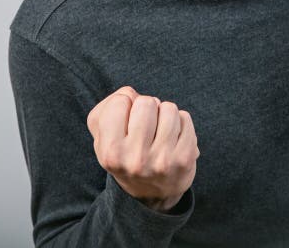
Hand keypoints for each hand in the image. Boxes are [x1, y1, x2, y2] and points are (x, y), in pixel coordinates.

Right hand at [86, 86, 199, 211]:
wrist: (150, 195)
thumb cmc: (125, 154)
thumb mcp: (103, 136)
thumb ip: (108, 107)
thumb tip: (130, 94)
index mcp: (110, 153)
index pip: (119, 102)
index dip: (123, 106)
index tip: (125, 123)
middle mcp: (136, 160)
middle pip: (146, 102)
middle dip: (146, 108)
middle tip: (145, 127)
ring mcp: (163, 160)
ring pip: (168, 108)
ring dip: (164, 114)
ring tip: (159, 132)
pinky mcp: (185, 159)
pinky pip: (185, 118)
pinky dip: (180, 122)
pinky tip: (173, 138)